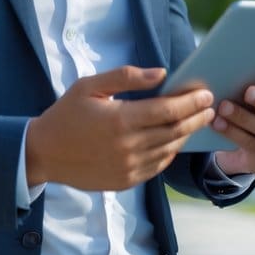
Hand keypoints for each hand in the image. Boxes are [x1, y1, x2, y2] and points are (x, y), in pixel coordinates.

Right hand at [25, 66, 214, 190]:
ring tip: (198, 121)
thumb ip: (127, 77)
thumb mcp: (90, 86)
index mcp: (120, 120)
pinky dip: (170, 151)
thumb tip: (161, 73)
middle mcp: (127, 147)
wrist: (43, 153)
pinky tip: (175, 140)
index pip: (168, 110)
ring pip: (169, 149)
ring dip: (186, 134)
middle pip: (174, 131)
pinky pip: (157, 166)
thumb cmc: (66, 114)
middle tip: (211, 106)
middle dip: (196, 117)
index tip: (205, 93)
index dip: (190, 101)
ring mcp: (128, 167)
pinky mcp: (126, 181)